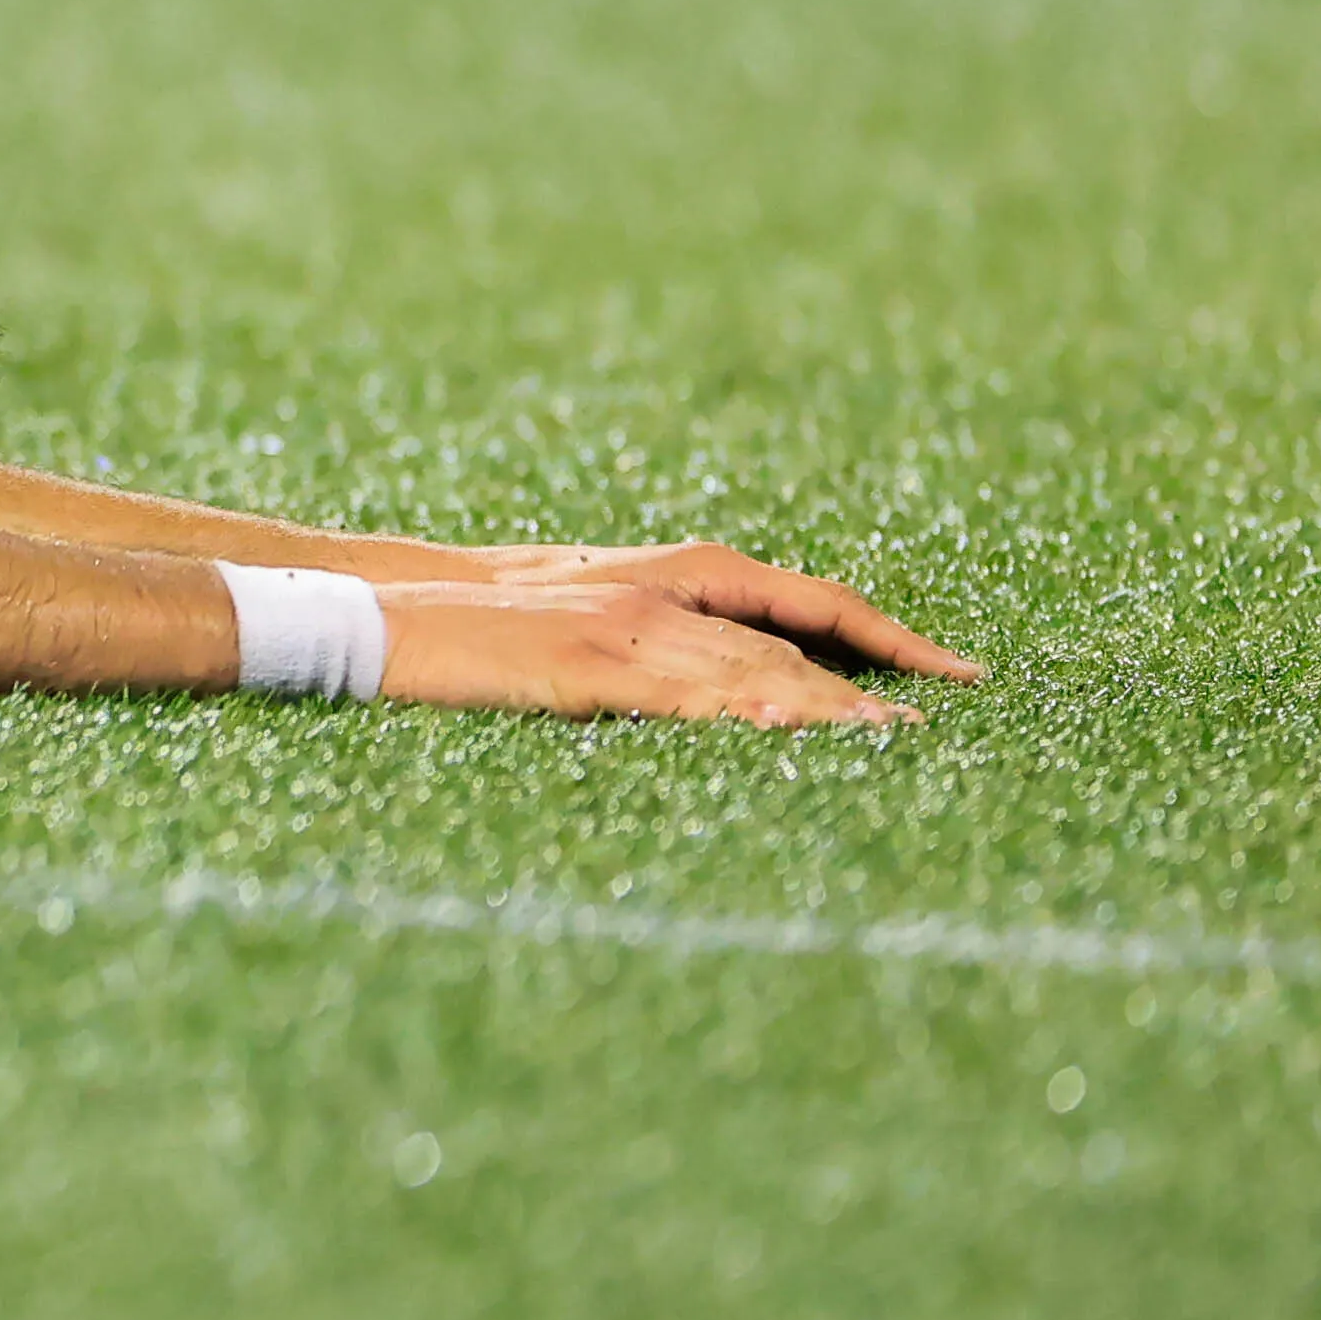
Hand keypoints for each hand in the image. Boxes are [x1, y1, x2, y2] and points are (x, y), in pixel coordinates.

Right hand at [377, 579, 919, 726]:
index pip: (809, 601)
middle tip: (944, 733)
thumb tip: (718, 689)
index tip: (957, 673)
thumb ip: (646, 640)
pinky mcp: (583, 664)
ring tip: (903, 746)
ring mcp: (624, 625)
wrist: (363, 609)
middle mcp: (660, 590)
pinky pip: (685, 693)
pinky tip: (795, 734)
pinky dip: (747, 711)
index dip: (886, 636)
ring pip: (760, 667)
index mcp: (667, 573)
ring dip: (836, 710)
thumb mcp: (565, 615)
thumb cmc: (457, 625)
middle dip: (876, 689)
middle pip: (799, 642)